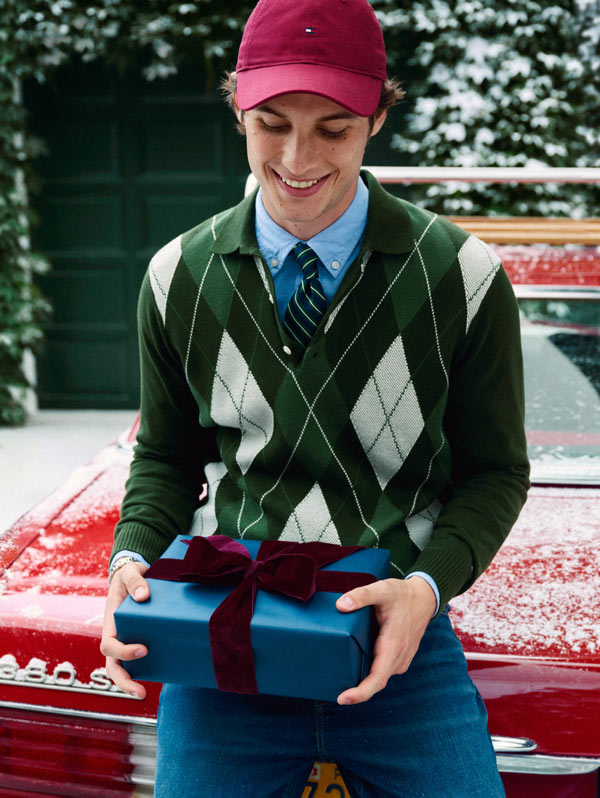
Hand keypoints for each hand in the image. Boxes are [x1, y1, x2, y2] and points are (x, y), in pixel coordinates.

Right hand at [100, 562, 149, 698]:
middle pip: (113, 665)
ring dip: (130, 683)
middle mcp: (117, 635)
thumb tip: (143, 596)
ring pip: (123, 667)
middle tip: (140, 692)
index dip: (123, 651)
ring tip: (143, 694)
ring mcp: (127, 640)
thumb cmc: (129, 575)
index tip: (143, 649)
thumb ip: (135, 581)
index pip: (109, 645)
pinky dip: (146, 670)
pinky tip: (162, 675)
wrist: (134, 575)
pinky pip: (140, 660)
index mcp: (111, 623)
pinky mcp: (140, 640)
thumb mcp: (130, 573)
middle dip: (123, 681)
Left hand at [335, 575, 436, 704]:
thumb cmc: (403, 595)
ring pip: (379, 676)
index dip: (360, 692)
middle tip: (332, 691)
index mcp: (393, 645)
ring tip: (339, 680)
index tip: (342, 699)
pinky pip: (382, 670)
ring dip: (362, 681)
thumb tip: (340, 605)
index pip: (377, 678)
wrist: (424, 598)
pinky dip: (370, 672)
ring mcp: (401, 659)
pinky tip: (355, 666)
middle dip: (356, 691)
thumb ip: (361, 596)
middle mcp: (398, 657)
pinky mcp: (399, 657)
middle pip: (375, 682)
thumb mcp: (382, 589)